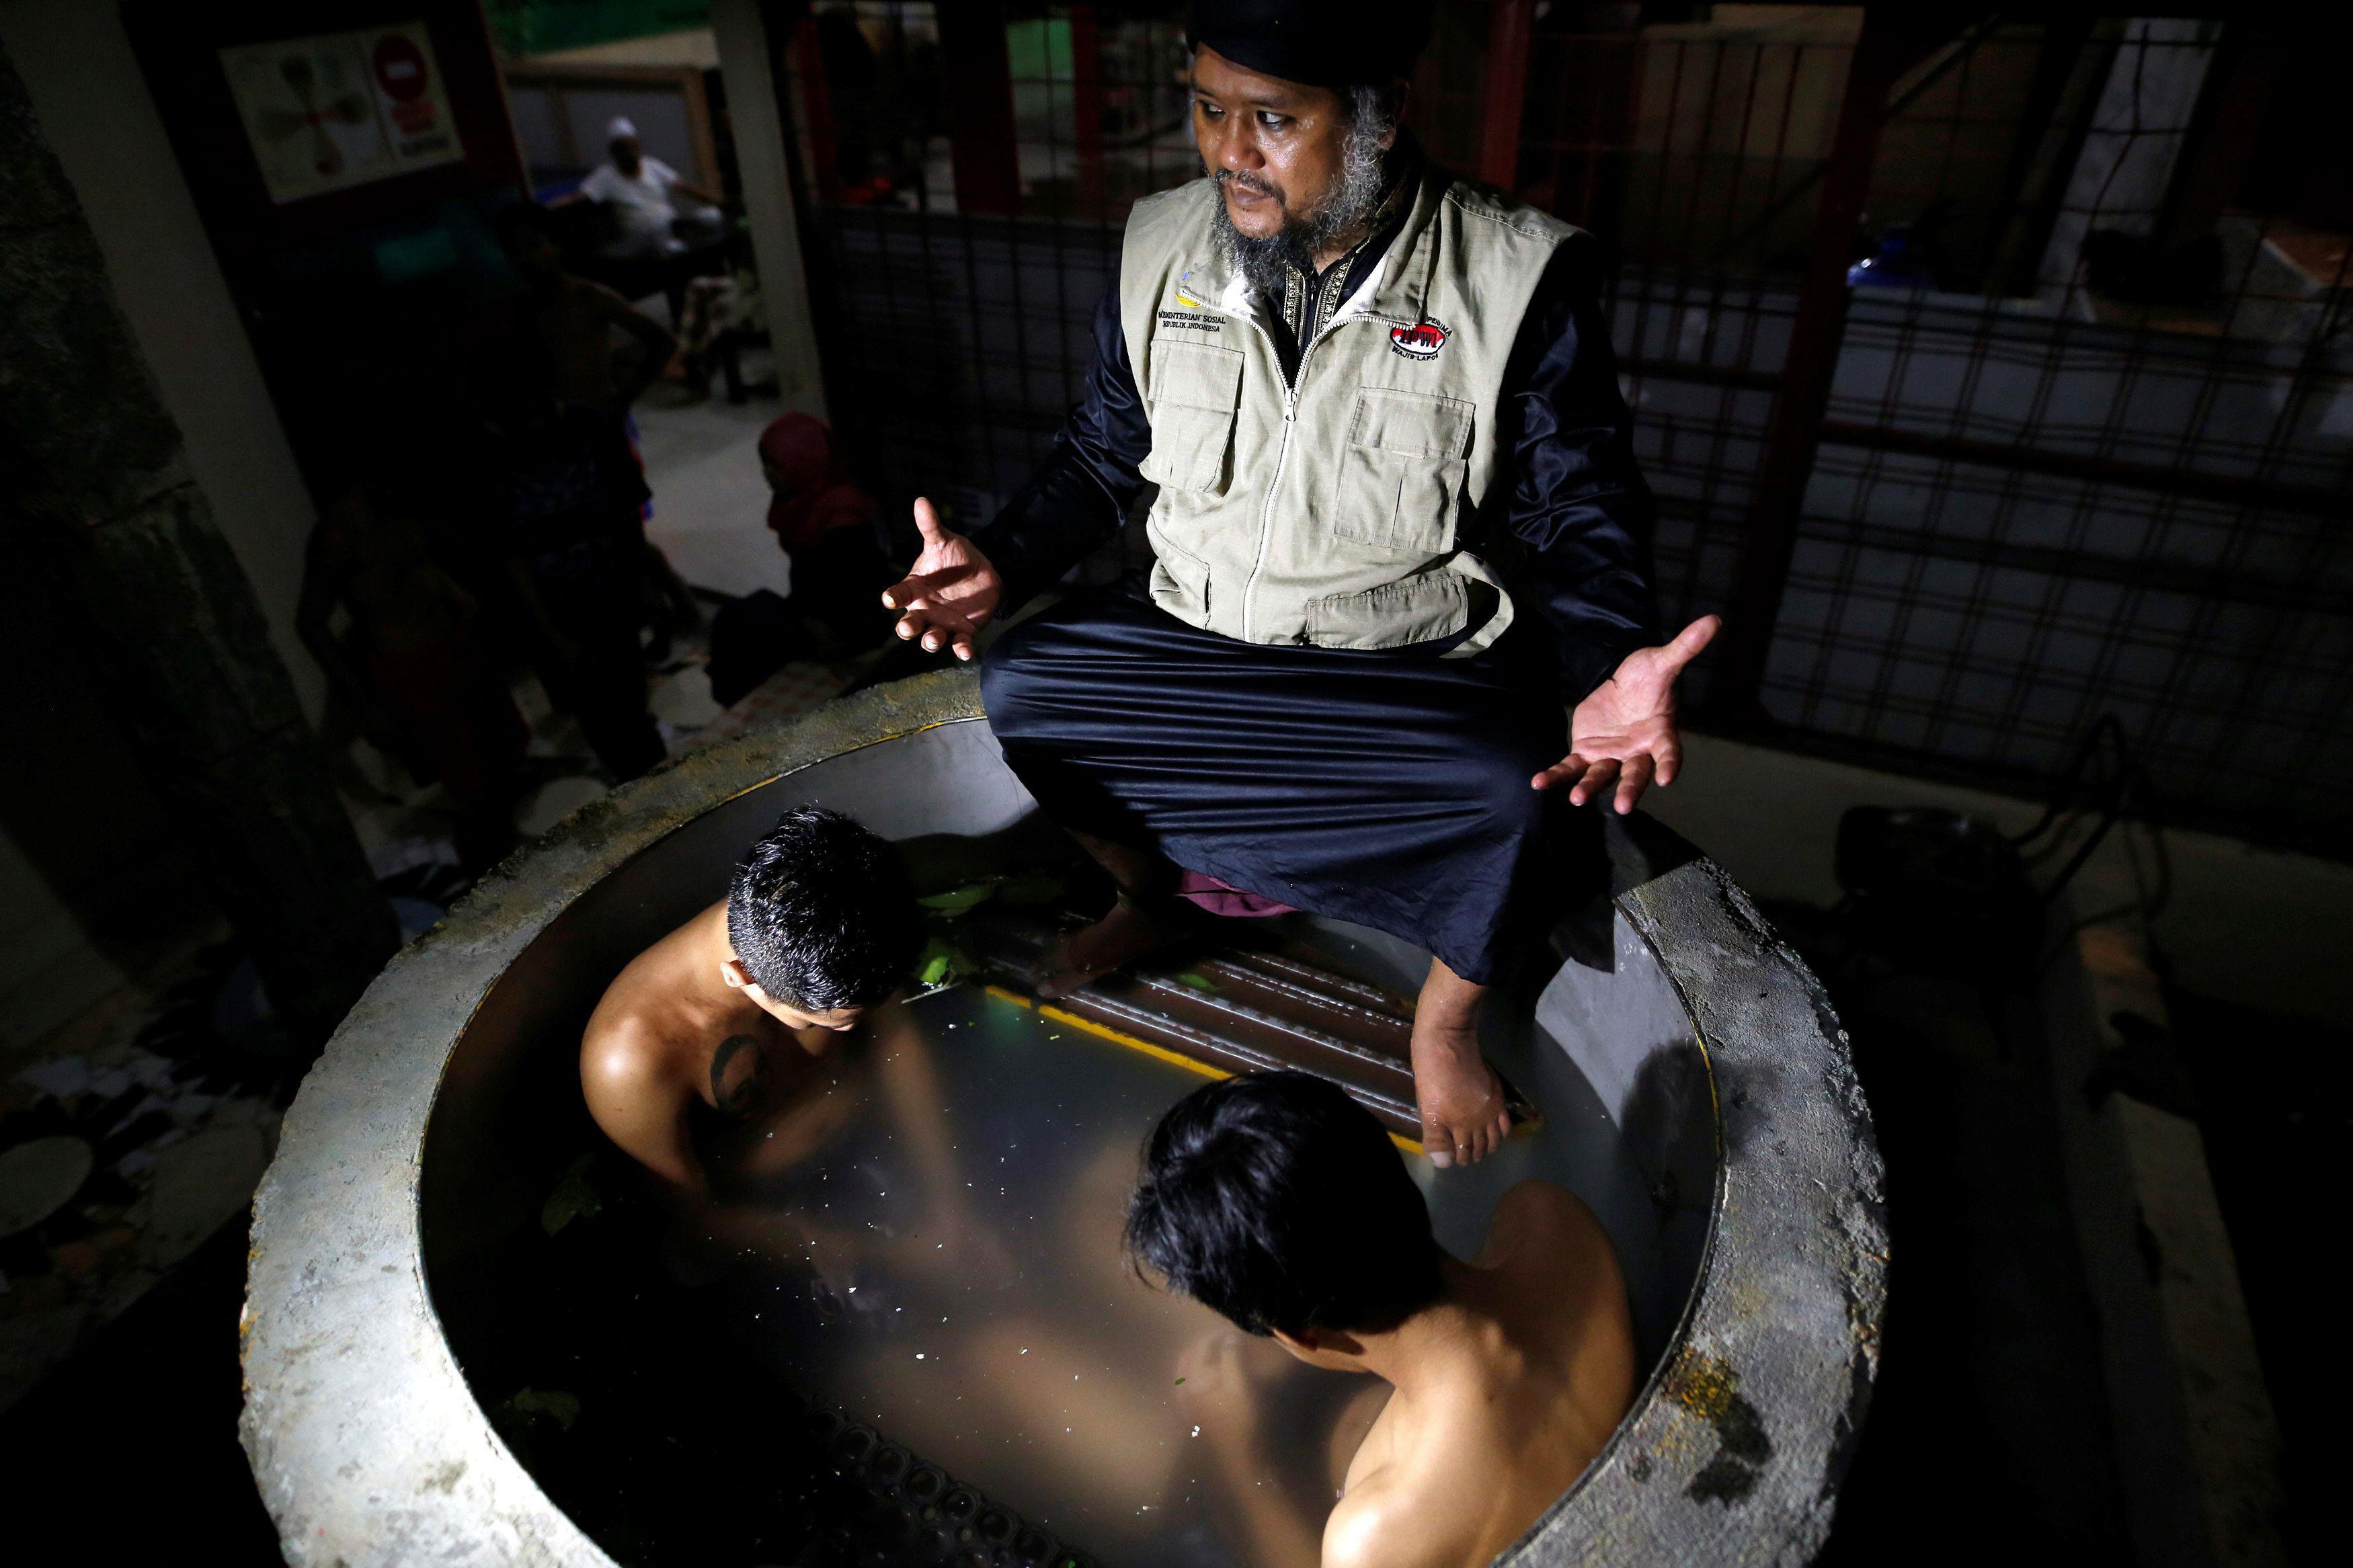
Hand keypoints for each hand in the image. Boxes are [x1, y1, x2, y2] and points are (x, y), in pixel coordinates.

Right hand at [879, 497, 1002, 660]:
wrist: (982, 573)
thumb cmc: (954, 557)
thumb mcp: (943, 541)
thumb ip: (931, 527)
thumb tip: (921, 501)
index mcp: (915, 589)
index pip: (899, 594)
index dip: (893, 597)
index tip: (889, 598)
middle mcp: (924, 610)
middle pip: (909, 624)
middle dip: (906, 628)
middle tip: (907, 627)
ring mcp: (942, 624)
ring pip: (931, 638)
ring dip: (930, 641)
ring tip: (933, 638)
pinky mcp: (962, 634)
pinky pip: (959, 645)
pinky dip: (961, 650)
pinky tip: (965, 652)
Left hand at [1174, 1329, 1281, 1446]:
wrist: (1240, 1456)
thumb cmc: (1242, 1420)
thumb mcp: (1240, 1385)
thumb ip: (1230, 1357)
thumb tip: (1228, 1337)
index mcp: (1193, 1379)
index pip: (1202, 1345)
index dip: (1219, 1334)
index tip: (1235, 1330)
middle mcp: (1184, 1388)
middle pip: (1189, 1355)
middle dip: (1206, 1343)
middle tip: (1227, 1339)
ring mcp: (1186, 1402)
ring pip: (1186, 1369)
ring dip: (1200, 1357)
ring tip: (1220, 1352)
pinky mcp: (1192, 1413)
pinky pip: (1189, 1384)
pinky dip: (1198, 1373)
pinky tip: (1211, 1374)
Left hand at [1535, 616, 1720, 813]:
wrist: (1620, 684)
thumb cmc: (1646, 677)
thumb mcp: (1661, 661)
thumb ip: (1685, 647)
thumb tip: (1714, 619)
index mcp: (1660, 733)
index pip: (1669, 752)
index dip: (1670, 764)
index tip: (1668, 778)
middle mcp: (1637, 751)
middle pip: (1635, 774)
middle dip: (1630, 790)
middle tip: (1624, 807)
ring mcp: (1611, 756)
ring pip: (1601, 776)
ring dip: (1589, 788)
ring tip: (1577, 799)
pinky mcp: (1586, 754)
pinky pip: (1571, 768)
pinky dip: (1556, 775)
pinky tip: (1539, 782)